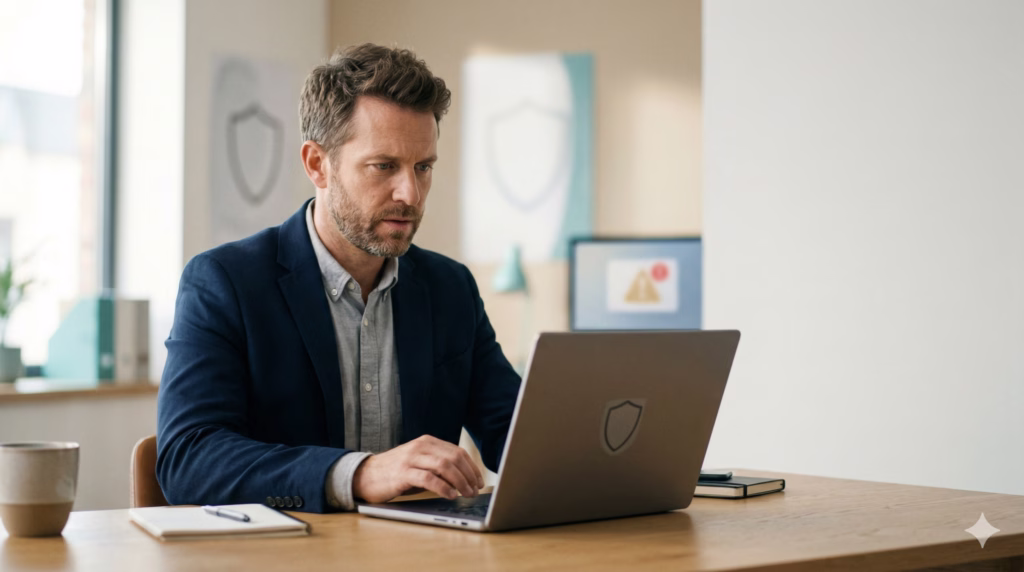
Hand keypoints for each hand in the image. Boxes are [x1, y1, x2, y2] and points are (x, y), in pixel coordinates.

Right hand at [352, 435, 484, 503]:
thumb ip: (438, 466)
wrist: (366, 475)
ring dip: (459, 481)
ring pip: (444, 466)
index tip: (479, 481)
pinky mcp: (403, 473)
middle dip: (468, 475)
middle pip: (454, 458)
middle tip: (475, 490)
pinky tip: (450, 495)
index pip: (457, 451)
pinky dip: (443, 487)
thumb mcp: (419, 464)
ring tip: (466, 493)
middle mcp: (420, 446)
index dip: (471, 467)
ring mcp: (411, 458)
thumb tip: (463, 479)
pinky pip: (428, 478)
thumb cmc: (396, 472)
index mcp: (427, 442)